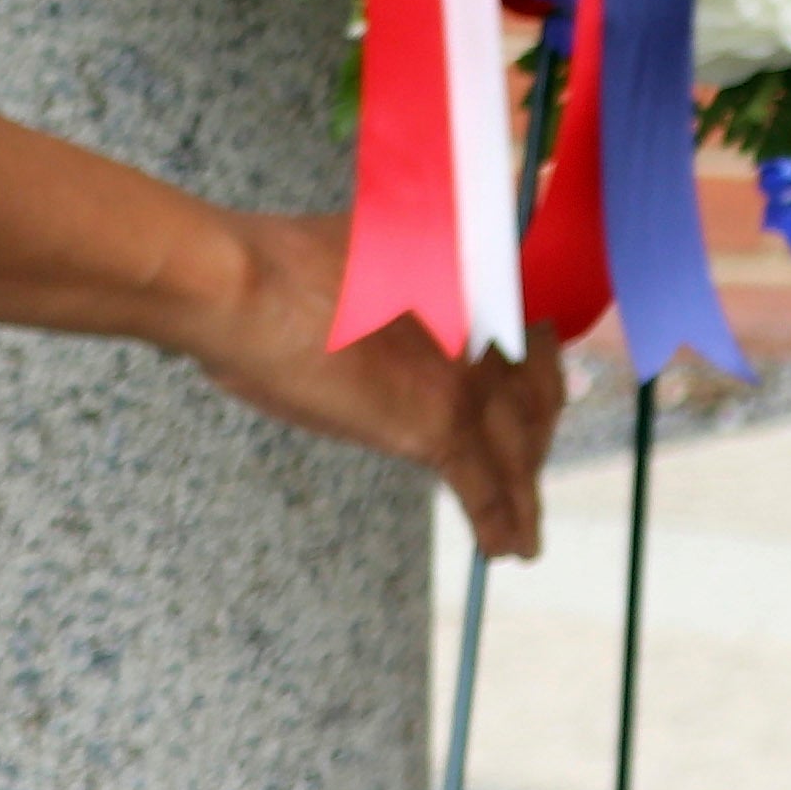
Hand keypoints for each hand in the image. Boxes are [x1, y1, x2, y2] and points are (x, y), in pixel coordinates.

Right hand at [178, 208, 561, 557]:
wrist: (251, 288)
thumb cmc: (287, 261)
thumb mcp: (374, 242)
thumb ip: (415, 261)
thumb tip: (420, 270)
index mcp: (474, 279)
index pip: (530, 334)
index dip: (539, 366)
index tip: (536, 389)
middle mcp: (486, 327)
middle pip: (535, 396)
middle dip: (536, 436)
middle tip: (530, 462)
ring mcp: (466, 376)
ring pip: (517, 447)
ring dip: (524, 488)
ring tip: (526, 525)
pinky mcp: (436, 424)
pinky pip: (485, 486)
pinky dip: (502, 521)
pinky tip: (508, 547)